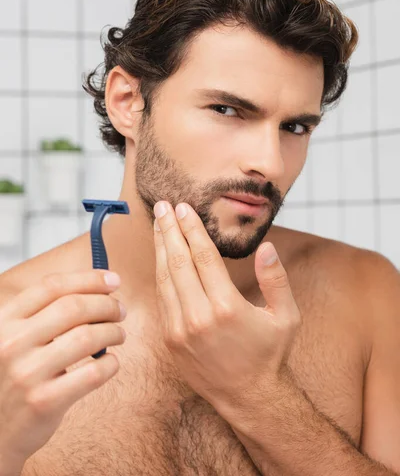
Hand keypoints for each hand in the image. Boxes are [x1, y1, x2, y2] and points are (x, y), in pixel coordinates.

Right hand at [0, 270, 125, 469]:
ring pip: (87, 337)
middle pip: (73, 307)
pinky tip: (110, 363)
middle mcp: (11, 343)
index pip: (51, 286)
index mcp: (4, 321)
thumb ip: (46, 313)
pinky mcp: (43, 402)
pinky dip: (111, 364)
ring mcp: (26, 373)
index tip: (113, 281)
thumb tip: (101, 285)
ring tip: (119, 335)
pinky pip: (92, 373)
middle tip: (120, 311)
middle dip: (106, 305)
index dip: (88, 279)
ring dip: (113, 332)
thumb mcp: (17, 338)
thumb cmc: (17, 375)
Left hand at [153, 200, 301, 412]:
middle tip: (163, 206)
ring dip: (160, 248)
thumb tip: (268, 246)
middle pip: (178, 262)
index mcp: (226, 306)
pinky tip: (161, 256)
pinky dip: (160, 274)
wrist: (249, 398)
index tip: (183, 208)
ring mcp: (179, 330)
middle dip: (169, 230)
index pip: (203, 256)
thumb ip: (276, 279)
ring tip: (159, 224)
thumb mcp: (286, 316)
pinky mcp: (170, 340)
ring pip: (165, 278)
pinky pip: (162, 299)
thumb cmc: (270, 354)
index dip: (191, 228)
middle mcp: (198, 317)